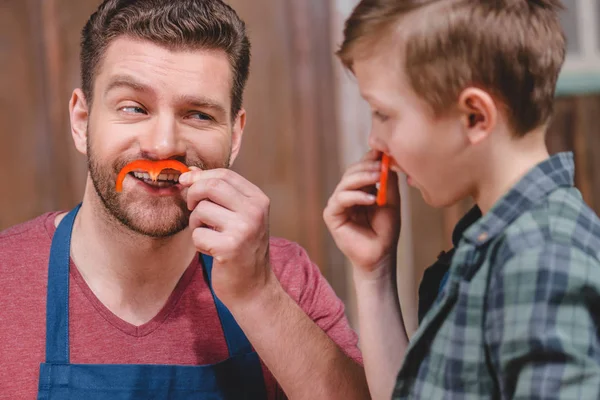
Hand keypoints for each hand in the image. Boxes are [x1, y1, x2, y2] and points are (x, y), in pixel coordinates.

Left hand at [179, 168, 273, 306]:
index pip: (224, 174)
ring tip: (208, 235)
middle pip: (212, 186)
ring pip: (201, 210)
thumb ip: (218, 194)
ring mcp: (244, 229)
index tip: (186, 183)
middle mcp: (255, 211)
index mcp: (259, 200)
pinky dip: (198, 244)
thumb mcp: (238, 217)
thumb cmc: (241, 249)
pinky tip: (212, 251)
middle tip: (192, 209)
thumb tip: (190, 173)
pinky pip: (197, 235)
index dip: (200, 177)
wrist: (253, 288)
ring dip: (196, 224)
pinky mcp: (230, 248)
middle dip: (193, 194)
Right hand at [323, 150, 400, 279]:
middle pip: (352, 171)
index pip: (362, 167)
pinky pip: (340, 199)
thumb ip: (388, 182)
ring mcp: (338, 204)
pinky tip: (371, 198)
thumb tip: (388, 159)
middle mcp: (347, 194)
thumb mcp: (391, 201)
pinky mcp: (331, 215)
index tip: (384, 151)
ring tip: (378, 178)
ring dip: (362, 177)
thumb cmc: (386, 231)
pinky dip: (356, 196)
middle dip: (367, 166)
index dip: (371, 158)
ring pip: (345, 182)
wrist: (380, 256)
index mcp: (360, 189)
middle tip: (382, 166)